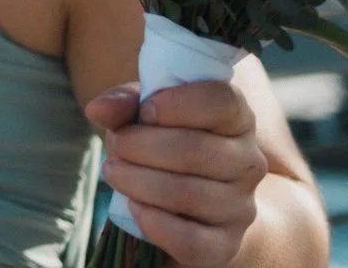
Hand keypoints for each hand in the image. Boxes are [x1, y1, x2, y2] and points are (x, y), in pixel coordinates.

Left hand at [85, 80, 268, 267]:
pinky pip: (190, 240)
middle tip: (116, 144)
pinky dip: (153, 223)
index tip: (145, 110)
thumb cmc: (166, 145)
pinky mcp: (224, 245)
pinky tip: (133, 207)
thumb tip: (99, 109)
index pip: (224, 102)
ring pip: (186, 194)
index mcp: (237, 120)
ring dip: (136, 181)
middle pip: (195, 150)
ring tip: (113, 171)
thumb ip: (124, 103)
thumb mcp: (145, 115)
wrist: (194, 206)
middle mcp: (249, 162)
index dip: (179, 103)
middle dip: (140, 144)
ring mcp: (240, 207)